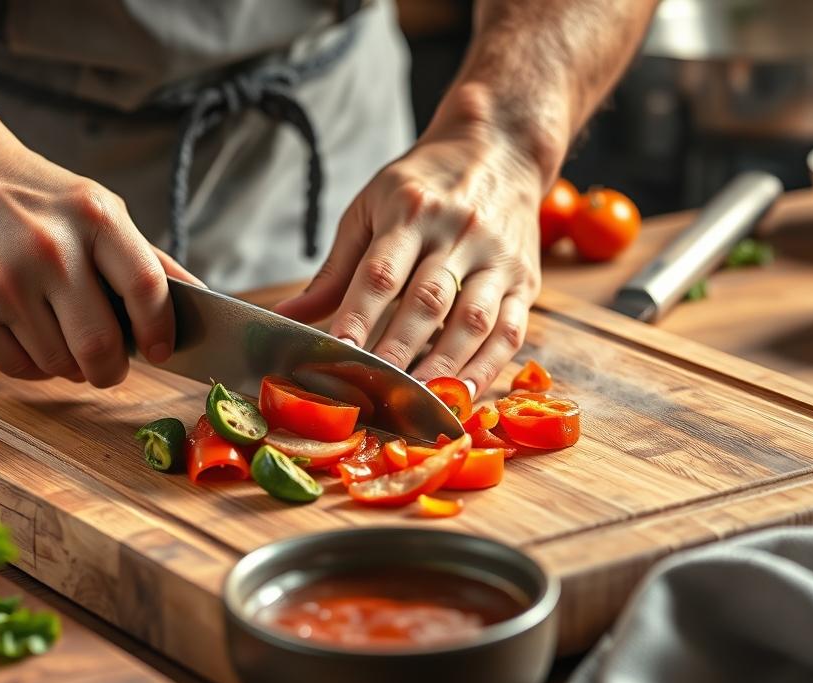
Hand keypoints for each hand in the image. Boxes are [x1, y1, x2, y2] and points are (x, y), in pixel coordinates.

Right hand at [0, 128, 199, 385]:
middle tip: (108, 365)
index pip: (146, 290)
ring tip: (54, 330)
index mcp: (91, 218)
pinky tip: (22, 330)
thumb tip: (204, 301)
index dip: (161, 330)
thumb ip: (146, 259)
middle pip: (101, 346)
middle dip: (112, 368)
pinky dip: (30, 363)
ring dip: (67, 362)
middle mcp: (46, 249)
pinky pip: (17, 368)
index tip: (161, 349)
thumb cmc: (30, 197)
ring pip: (59, 365)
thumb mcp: (95, 208)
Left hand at [274, 109, 545, 396]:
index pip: (381, 272)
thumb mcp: (370, 209)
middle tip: (370, 394)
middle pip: (427, 302)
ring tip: (415, 405)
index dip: (358, 317)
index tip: (335, 355)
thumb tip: (286, 319)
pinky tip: (461, 397)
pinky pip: (510, 331)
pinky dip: (487, 369)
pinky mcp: (526, 280)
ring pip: (473, 322)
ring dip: (443, 369)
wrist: (500, 147)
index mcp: (411, 210)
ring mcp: (498, 258)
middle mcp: (459, 232)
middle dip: (397, 353)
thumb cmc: (423, 184)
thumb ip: (334, 271)